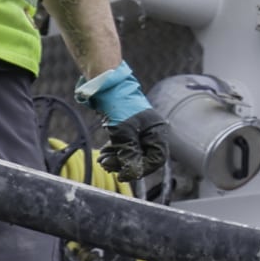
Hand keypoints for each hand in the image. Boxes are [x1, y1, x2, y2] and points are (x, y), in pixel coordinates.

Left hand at [77, 61, 168, 184]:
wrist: (106, 85)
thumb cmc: (118, 105)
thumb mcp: (123, 132)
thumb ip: (128, 153)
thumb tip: (132, 173)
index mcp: (156, 130)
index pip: (156, 158)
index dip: (141, 169)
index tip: (124, 175)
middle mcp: (150, 131)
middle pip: (143, 157)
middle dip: (125, 163)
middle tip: (108, 166)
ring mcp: (138, 130)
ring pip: (132, 152)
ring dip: (117, 159)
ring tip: (103, 160)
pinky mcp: (127, 128)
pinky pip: (124, 146)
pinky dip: (115, 151)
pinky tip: (104, 154)